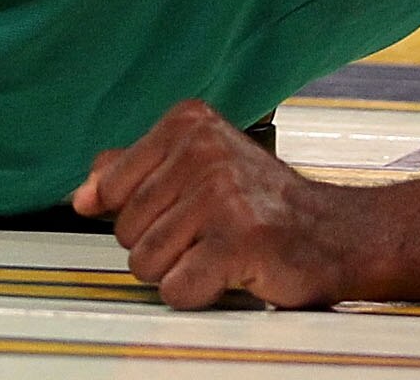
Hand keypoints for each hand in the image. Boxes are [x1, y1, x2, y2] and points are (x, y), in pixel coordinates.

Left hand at [71, 101, 361, 309]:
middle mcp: (202, 151)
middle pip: (125, 228)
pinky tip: (229, 274)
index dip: (139, 214)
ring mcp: (221, 196)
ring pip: (144, 263)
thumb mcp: (196, 165)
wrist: (339, 234)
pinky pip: (175, 288)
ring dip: (178, 272)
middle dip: (161, 246)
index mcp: (186, 124)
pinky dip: (197, 294)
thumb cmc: (262, 203)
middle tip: (209, 236)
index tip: (180, 212)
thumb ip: (132, 172)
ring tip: (218, 253)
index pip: (112, 187)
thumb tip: (80, 197)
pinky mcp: (238, 242)